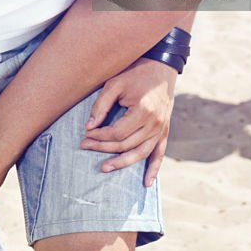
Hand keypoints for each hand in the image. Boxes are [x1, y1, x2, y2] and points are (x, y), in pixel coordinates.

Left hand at [80, 58, 177, 186]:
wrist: (162, 68)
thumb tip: (89, 127)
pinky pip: (159, 154)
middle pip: (126, 145)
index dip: (100, 136)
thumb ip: (101, 105)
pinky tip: (146, 183)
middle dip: (104, 148)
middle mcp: (154, 124)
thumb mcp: (115, 84)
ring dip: (122, 163)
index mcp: (143, 111)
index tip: (86, 134)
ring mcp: (161, 129)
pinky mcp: (165, 131)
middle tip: (85, 146)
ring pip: (140, 153)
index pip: (117, 133)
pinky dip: (154, 169)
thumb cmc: (136, 73)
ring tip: (105, 167)